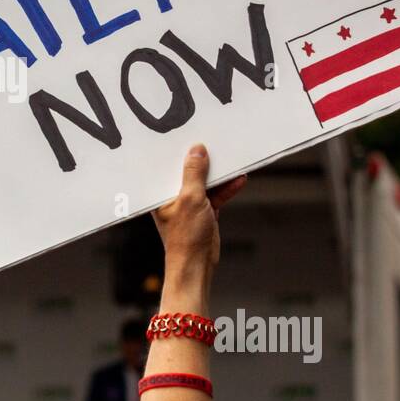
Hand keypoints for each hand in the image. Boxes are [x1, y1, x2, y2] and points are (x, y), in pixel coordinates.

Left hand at [153, 144, 246, 287]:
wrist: (197, 265)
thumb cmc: (185, 237)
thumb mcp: (191, 199)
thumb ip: (194, 174)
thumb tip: (197, 151)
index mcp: (159, 193)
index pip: (168, 166)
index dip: (178, 152)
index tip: (190, 135)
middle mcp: (172, 196)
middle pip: (188, 172)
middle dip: (201, 160)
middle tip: (214, 141)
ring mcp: (189, 204)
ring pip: (205, 182)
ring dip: (218, 174)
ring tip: (232, 158)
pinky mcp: (204, 212)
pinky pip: (216, 194)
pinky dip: (227, 188)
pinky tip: (239, 178)